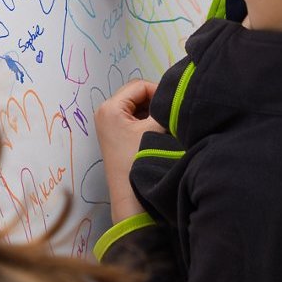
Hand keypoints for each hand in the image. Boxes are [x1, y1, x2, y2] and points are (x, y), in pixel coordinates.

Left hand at [94, 79, 162, 221]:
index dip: (160, 92)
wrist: (130, 195)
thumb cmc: (139, 159)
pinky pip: (132, 116)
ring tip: (165, 122)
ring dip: (151, 111)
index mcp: (110, 107)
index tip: (174, 105)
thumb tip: (177, 95)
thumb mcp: (154, 128)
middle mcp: (104, 111)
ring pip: (136, 105)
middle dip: (155, 101)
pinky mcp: (113, 133)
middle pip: (136, 94)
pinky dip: (146, 119)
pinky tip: (156, 130)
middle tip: (170, 113)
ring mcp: (107, 123)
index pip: (140, 86)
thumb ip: (165, 108)